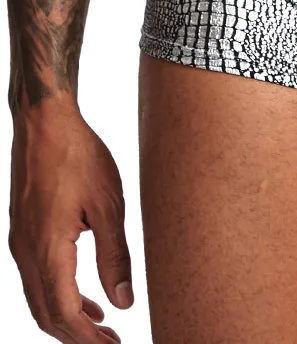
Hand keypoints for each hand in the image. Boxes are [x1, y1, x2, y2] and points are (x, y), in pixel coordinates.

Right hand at [8, 100, 132, 341]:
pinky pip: (38, 278)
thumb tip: (123, 301)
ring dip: (68, 319)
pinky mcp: (24, 232)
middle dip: (77, 337)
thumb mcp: (109, 205)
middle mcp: (26, 253)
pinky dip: (60, 296)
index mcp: (48, 249)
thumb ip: (115, 255)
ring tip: (102, 327)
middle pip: (47, 314)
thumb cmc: (80, 157)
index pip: (64, 313)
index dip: (88, 339)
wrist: (45, 124)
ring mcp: (20, 243)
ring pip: (40, 299)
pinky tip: (86, 296)